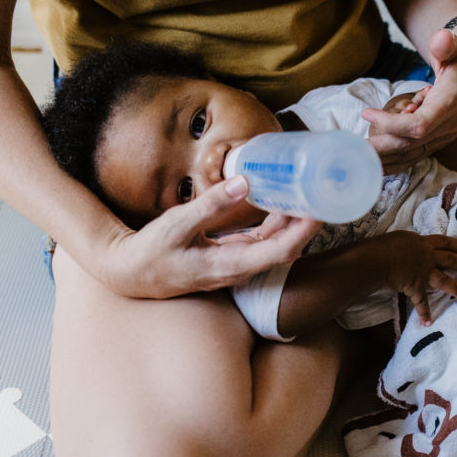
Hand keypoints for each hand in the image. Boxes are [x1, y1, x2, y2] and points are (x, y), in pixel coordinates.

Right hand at [101, 177, 320, 297]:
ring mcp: (239, 263)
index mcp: (231, 265)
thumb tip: (245, 182)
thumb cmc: (153, 252)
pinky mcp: (234, 255)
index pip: (281, 250)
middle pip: (287, 246)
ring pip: (277, 242)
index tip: (320, 208)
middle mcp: (242, 268)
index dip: (304, 231)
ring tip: (309, 190)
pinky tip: (282, 199)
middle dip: (306, 222)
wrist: (134, 274)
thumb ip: (211, 204)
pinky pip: (263, 238)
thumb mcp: (177, 225)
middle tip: (323, 191)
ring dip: (293, 220)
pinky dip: (276, 219)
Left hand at [363, 26, 456, 171]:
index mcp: (451, 104)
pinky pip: (412, 157)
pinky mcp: (436, 142)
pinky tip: (372, 166)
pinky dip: (392, 162)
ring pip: (409, 155)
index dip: (392, 124)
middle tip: (352, 145)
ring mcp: (443, 138)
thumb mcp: (456, 46)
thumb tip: (441, 38)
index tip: (367, 113)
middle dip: (380, 146)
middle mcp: (448, 127)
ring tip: (355, 156)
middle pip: (410, 144)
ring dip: (382, 158)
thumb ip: (447, 43)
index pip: (419, 125)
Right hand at [379, 231, 456, 325]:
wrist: (377, 260)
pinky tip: (428, 322)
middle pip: (451, 260)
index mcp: (423, 244)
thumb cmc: (384, 246)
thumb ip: (410, 242)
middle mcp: (428, 257)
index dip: (455, 245)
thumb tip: (409, 244)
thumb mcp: (400, 237)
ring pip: (446, 281)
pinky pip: (421, 303)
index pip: (444, 242)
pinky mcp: (416, 287)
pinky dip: (424, 313)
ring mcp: (424, 273)